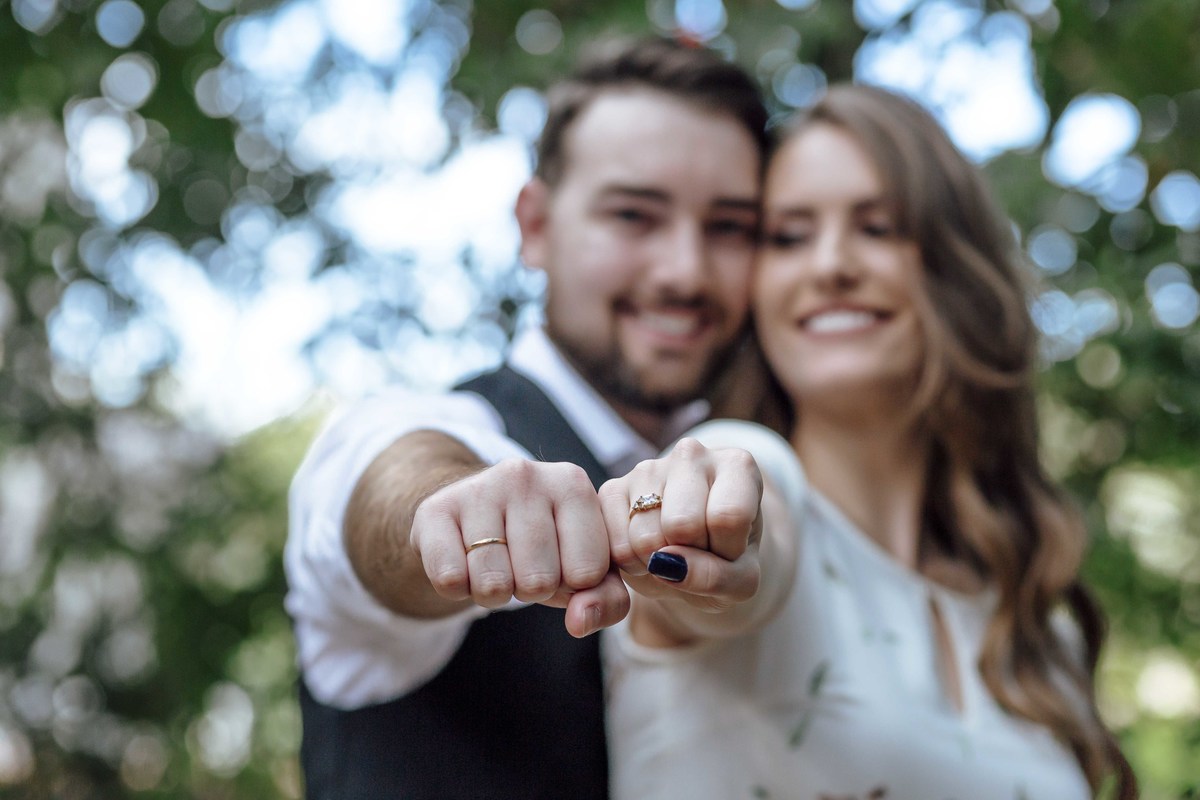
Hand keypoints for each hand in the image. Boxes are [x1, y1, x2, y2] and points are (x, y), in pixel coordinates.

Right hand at [410, 458, 630, 636]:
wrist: (473, 513)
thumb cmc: (544, 544)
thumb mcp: (585, 567)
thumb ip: (607, 600)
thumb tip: (579, 623)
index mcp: (573, 484)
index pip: (587, 572)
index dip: (573, 585)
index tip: (561, 562)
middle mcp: (526, 475)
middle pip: (538, 582)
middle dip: (530, 590)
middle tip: (522, 565)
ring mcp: (478, 488)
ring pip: (492, 584)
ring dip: (493, 593)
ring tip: (495, 564)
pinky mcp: (435, 509)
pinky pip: (450, 580)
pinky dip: (458, 588)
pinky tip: (464, 562)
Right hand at [599, 437, 762, 613]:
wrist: (693, 557)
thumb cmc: (726, 560)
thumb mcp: (741, 580)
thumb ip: (716, 576)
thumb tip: (664, 563)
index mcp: (737, 466)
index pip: (728, 517)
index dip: (727, 550)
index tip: (728, 548)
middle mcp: (690, 454)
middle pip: (682, 523)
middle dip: (689, 555)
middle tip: (696, 552)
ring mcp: (647, 468)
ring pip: (645, 537)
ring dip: (657, 565)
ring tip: (671, 553)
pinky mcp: (611, 489)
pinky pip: (616, 546)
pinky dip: (632, 565)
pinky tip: (646, 553)